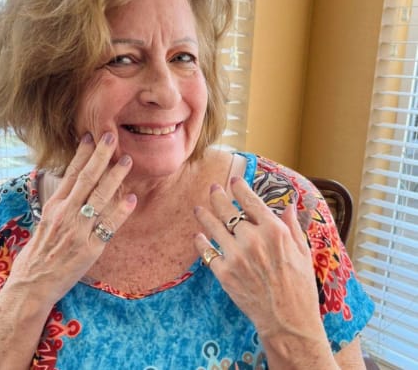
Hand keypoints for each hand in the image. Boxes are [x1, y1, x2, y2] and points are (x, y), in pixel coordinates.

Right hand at [6, 132, 136, 308]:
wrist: (31, 286)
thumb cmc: (37, 254)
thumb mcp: (45, 222)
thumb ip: (61, 204)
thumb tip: (75, 186)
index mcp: (54, 206)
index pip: (71, 173)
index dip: (82, 153)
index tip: (91, 135)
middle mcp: (66, 214)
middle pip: (87, 178)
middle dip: (101, 155)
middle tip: (112, 136)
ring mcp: (79, 230)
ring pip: (100, 197)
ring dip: (115, 177)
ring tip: (127, 160)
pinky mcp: (90, 248)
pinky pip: (109, 226)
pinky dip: (121, 211)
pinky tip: (131, 198)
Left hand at [193, 177, 324, 343]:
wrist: (288, 322)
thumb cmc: (301, 287)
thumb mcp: (303, 252)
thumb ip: (292, 226)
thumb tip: (288, 204)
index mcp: (274, 231)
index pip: (251, 200)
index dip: (239, 188)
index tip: (233, 181)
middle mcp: (253, 239)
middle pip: (228, 210)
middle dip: (218, 196)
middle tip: (213, 188)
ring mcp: (236, 256)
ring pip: (213, 227)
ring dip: (204, 215)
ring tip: (198, 208)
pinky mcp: (224, 273)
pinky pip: (207, 252)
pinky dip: (201, 242)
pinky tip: (199, 236)